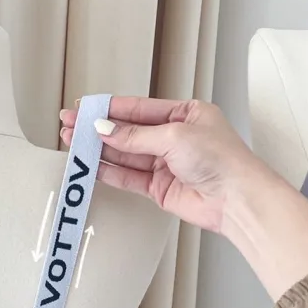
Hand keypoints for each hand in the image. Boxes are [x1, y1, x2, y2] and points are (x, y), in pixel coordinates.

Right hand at [59, 96, 267, 233]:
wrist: (237, 199)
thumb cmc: (223, 161)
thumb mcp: (174, 135)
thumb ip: (135, 135)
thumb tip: (105, 129)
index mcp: (185, 114)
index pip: (138, 108)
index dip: (109, 108)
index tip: (84, 107)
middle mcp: (174, 137)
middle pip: (127, 131)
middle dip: (98, 128)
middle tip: (71, 125)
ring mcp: (166, 163)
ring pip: (125, 154)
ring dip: (99, 149)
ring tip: (73, 144)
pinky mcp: (160, 187)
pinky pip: (128, 176)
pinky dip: (108, 171)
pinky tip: (91, 165)